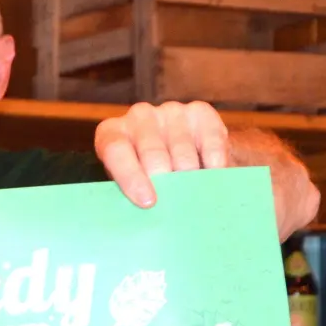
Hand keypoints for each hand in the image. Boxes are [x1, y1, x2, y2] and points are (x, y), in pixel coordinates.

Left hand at [95, 100, 228, 208]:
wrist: (185, 151)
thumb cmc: (148, 174)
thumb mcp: (132, 182)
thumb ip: (132, 192)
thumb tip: (145, 214)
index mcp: (111, 133)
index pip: (115, 151)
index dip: (131, 177)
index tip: (147, 202)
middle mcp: (139, 116)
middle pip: (151, 151)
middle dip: (164, 181)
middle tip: (176, 203)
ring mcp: (170, 111)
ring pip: (182, 150)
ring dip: (190, 177)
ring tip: (194, 195)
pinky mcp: (199, 112)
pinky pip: (210, 141)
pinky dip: (213, 164)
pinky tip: (214, 176)